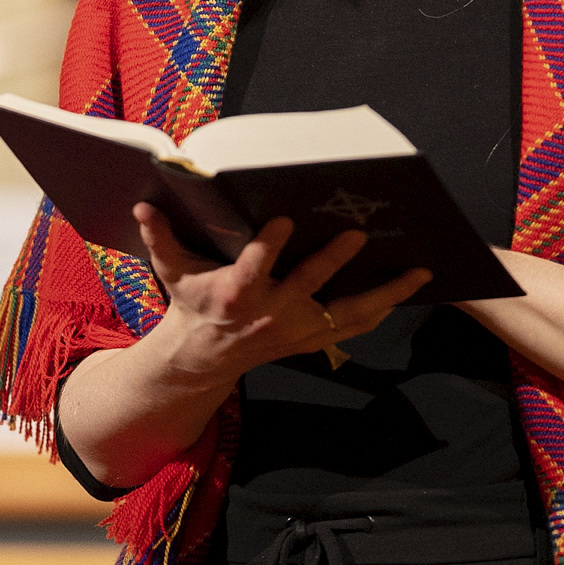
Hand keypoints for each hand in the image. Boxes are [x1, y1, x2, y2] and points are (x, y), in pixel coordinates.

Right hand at [132, 205, 430, 381]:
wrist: (204, 358)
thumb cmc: (192, 303)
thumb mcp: (174, 271)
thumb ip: (162, 237)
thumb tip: (144, 206)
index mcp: (237, 292)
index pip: (254, 266)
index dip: (270, 245)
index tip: (287, 219)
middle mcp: (271, 312)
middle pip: (308, 285)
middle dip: (333, 261)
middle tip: (359, 233)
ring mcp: (296, 328)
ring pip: (347, 311)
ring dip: (385, 293)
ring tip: (419, 271)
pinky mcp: (312, 339)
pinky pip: (354, 326)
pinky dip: (383, 310)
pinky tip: (408, 291)